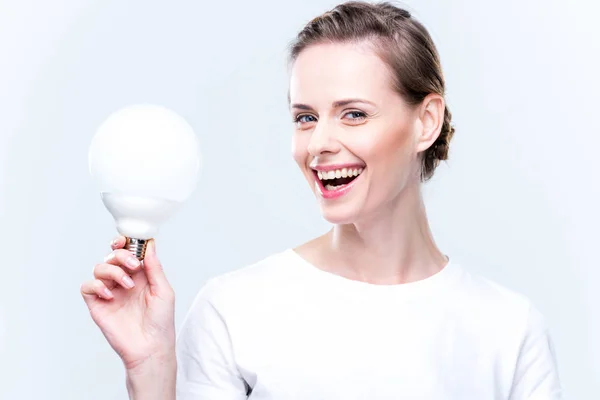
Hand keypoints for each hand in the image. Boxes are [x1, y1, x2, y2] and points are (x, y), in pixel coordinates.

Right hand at [81, 237, 175, 371]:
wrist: (150, 347)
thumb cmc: (161, 322)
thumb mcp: (164, 291)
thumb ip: (154, 268)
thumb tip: (149, 246)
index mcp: (141, 275)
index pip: (128, 252)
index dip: (125, 243)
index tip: (128, 241)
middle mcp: (124, 281)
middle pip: (112, 255)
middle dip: (121, 255)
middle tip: (133, 265)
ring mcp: (110, 292)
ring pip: (99, 267)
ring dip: (112, 271)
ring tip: (127, 285)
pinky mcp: (98, 305)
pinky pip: (87, 287)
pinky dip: (96, 285)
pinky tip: (110, 294)